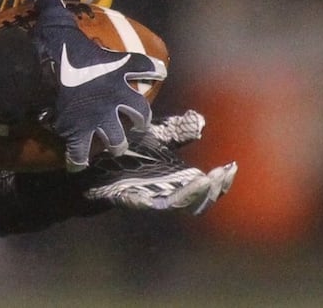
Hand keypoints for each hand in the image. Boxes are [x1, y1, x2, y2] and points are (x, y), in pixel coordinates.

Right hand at [30, 0, 164, 170]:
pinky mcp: (79, 136)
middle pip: (139, 110)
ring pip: (117, 138)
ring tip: (112, 145)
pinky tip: (75, 163)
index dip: (153, 69)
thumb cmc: (54, 49)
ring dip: (115, 142)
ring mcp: (100, 119)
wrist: (39, 78)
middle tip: (136, 120)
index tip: (159, 70)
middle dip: (140, 118)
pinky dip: (77, 159)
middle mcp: (115, 96)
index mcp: (116, 68)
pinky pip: (80, 153)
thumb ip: (54, 7)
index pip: (145, 66)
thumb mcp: (56, 22)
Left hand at [79, 110, 237, 213]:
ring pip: (174, 202)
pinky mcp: (124, 197)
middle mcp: (166, 189)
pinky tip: (160, 193)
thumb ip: (178, 129)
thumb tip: (201, 121)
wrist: (92, 150)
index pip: (207, 186)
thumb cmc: (126, 144)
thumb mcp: (155, 133)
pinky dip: (149, 200)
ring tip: (203, 179)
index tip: (230, 166)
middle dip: (212, 189)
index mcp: (177, 177)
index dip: (222, 181)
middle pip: (197, 199)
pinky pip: (141, 202)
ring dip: (191, 193)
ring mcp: (147, 195)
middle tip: (219, 174)